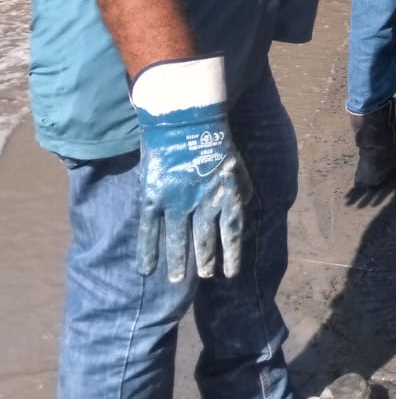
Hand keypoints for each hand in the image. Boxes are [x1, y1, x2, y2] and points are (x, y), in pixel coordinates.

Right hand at [131, 56, 251, 283]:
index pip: (231, 233)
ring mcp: (177, 203)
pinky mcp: (154, 198)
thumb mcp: (237, 165)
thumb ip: (242, 187)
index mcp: (226, 197)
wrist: (186, 118)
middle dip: (205, 262)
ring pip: (178, 241)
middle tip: (204, 276)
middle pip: (205, 241)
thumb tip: (246, 204)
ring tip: (177, 280)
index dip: (230, 254)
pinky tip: (146, 269)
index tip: (229, 273)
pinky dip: (147, 251)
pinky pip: (149, 231)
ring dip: (178, 262)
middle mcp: (203, 205)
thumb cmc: (215, 138)